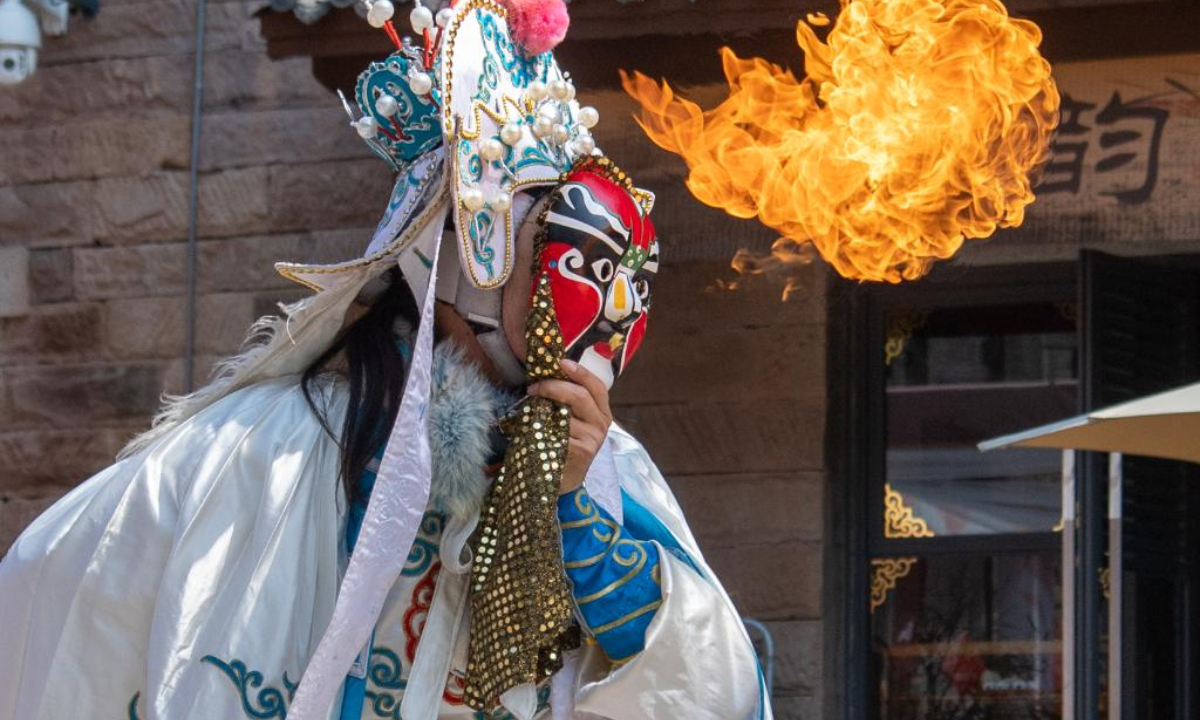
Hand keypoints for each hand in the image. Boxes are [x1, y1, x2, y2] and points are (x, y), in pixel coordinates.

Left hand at [528, 359, 612, 494]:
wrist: (562, 479)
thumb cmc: (563, 443)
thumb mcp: (569, 419)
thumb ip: (565, 400)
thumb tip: (544, 375)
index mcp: (601, 411)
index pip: (597, 386)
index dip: (580, 372)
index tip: (561, 362)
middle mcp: (602, 424)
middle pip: (580, 396)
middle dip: (554, 386)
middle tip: (533, 388)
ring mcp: (593, 439)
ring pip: (566, 414)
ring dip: (543, 408)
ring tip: (529, 409)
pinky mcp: (582, 452)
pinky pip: (558, 432)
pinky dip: (543, 427)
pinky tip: (533, 429)